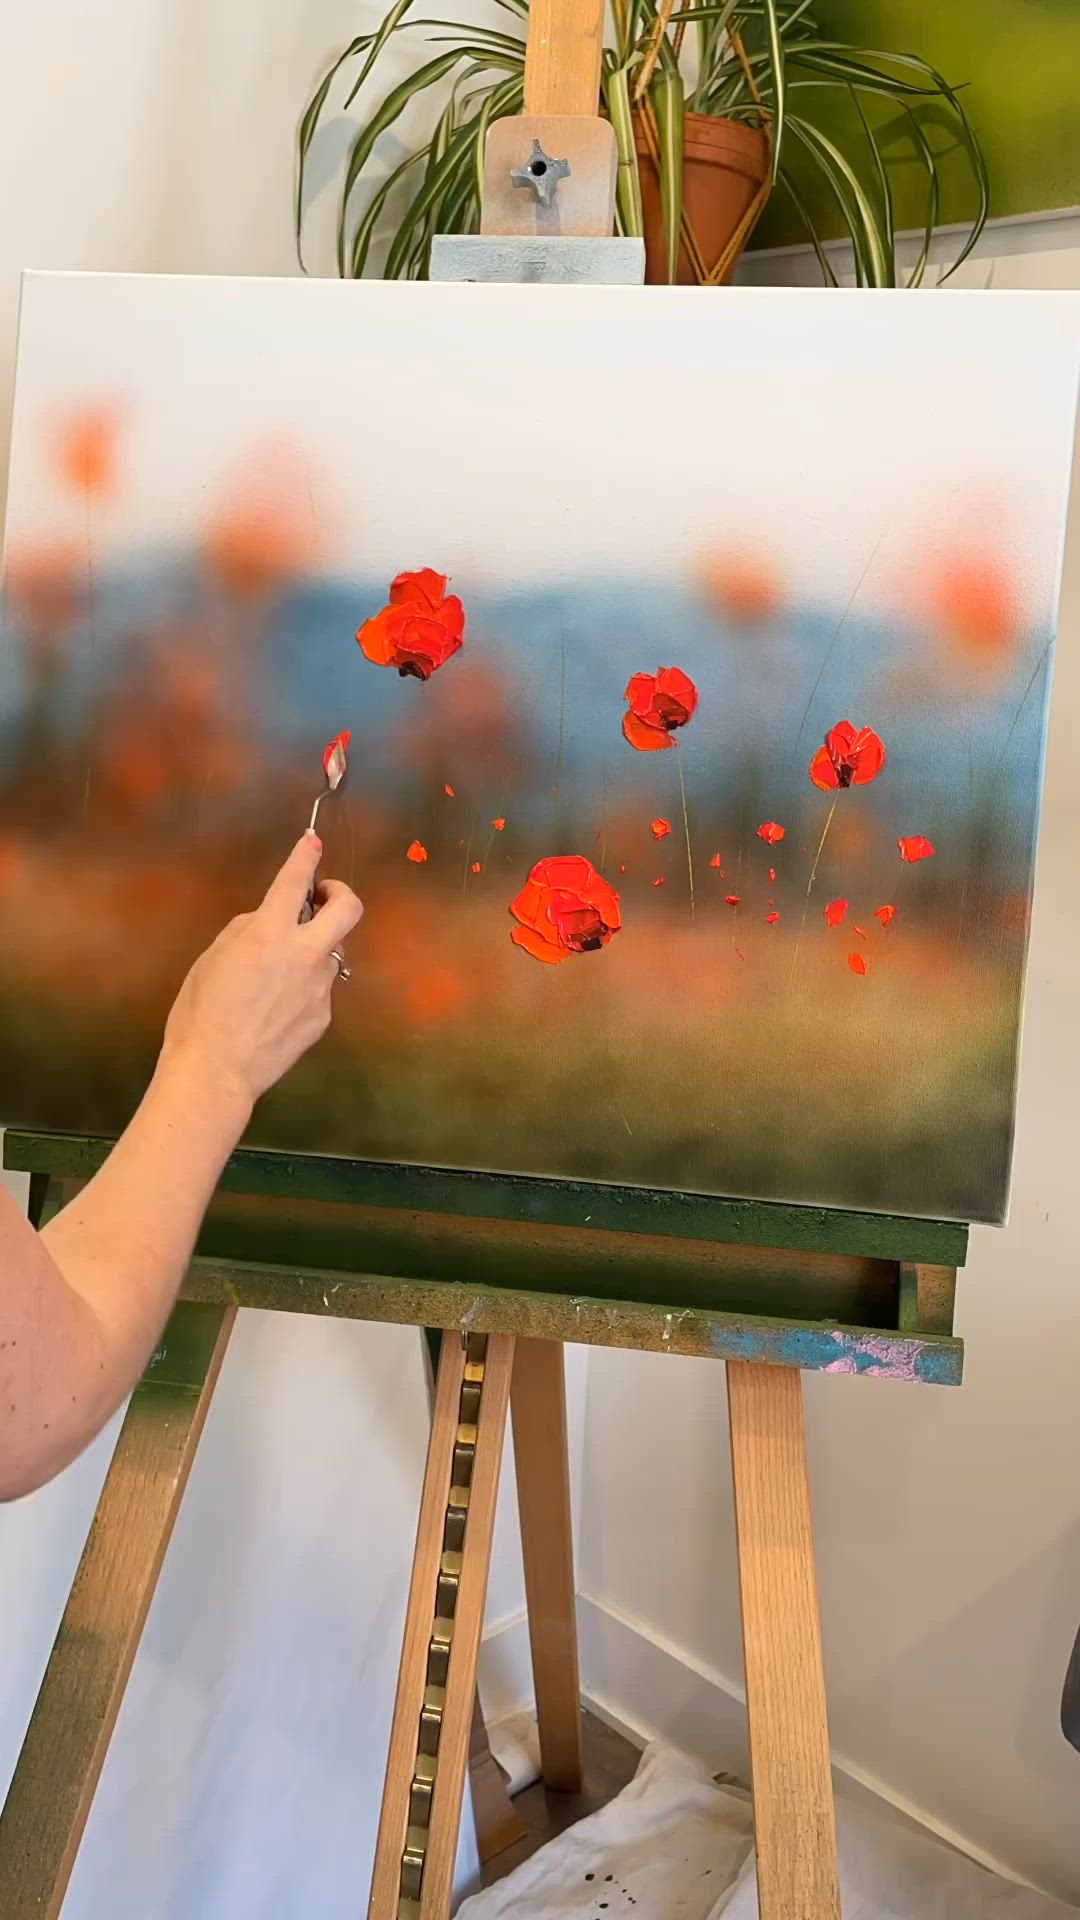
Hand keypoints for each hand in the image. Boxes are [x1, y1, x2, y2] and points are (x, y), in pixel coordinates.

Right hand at [160, 833, 362, 1111]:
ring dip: (314, 950)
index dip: (305, 856)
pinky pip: (319, 990)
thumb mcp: (212, 958)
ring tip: (280, 974)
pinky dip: (304, 988)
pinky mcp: (323, 1016)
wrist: (216, 1071)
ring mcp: (319, 987)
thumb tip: (266, 924)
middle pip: (349, 909)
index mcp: (269, 933)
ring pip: (331, 953)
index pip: (294, 881)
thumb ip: (246, 932)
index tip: (312, 842)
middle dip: (340, 894)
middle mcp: (303, 954)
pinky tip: (277, 1009)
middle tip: (322, 898)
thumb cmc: (200, 1013)